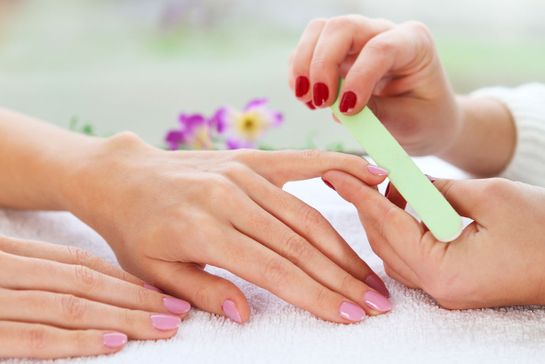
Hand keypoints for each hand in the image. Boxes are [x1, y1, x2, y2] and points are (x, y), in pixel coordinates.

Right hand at [0, 235, 190, 358]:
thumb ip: (31, 276)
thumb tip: (88, 294)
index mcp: (10, 254)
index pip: (77, 262)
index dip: (122, 279)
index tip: (160, 292)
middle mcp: (6, 270)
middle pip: (84, 281)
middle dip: (136, 298)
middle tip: (177, 310)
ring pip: (70, 305)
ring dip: (122, 317)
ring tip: (163, 326)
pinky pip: (36, 337)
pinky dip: (79, 340)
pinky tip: (116, 344)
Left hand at [65, 133, 392, 323]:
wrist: (124, 177)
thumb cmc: (135, 229)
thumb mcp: (153, 272)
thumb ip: (203, 291)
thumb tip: (247, 314)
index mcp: (204, 230)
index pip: (275, 270)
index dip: (316, 295)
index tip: (349, 315)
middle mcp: (229, 198)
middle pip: (300, 245)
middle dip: (342, 279)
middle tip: (376, 303)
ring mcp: (243, 174)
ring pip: (306, 215)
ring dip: (344, 248)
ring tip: (371, 275)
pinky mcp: (250, 159)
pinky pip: (302, 163)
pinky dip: (339, 168)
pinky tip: (372, 176)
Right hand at [288, 16, 515, 175]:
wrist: (425, 120)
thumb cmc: (425, 119)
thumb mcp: (409, 122)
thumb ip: (377, 113)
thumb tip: (338, 107)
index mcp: (414, 43)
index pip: (379, 48)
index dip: (359, 77)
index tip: (347, 110)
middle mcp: (383, 32)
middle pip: (341, 27)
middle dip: (323, 65)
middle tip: (320, 103)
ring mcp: (358, 40)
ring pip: (318, 31)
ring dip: (304, 66)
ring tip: (308, 101)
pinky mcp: (338, 54)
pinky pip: (308, 50)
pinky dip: (298, 73)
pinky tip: (308, 99)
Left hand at [323, 170, 544, 307]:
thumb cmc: (544, 231)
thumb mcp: (490, 197)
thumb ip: (438, 189)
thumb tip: (406, 182)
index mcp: (443, 270)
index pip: (386, 224)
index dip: (357, 194)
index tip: (332, 173)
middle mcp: (436, 288)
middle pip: (382, 241)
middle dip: (370, 204)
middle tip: (362, 173)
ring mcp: (443, 291)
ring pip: (392, 251)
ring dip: (387, 217)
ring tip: (394, 187)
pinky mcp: (450, 286)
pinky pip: (410, 258)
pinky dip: (403, 231)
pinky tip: (410, 208)